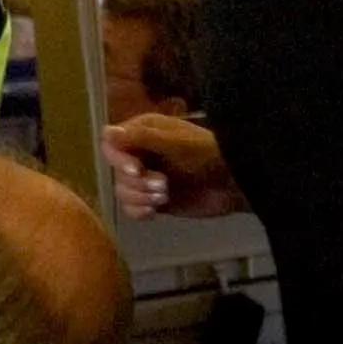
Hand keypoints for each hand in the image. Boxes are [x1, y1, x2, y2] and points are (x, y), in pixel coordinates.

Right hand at [100, 114, 245, 220]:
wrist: (236, 184)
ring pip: (122, 192)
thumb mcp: (176, 144)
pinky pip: (132, 208)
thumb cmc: (208, 155)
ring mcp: (147, 178)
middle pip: (116, 172)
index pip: (112, 145)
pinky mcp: (154, 200)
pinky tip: (155, 211)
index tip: (137, 171)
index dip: (119, 160)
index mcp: (143, 133)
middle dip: (137, 183)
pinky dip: (139, 211)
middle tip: (164, 186)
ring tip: (165, 196)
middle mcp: (140, 154)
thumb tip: (107, 132)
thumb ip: (142, 138)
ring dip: (140, 197)